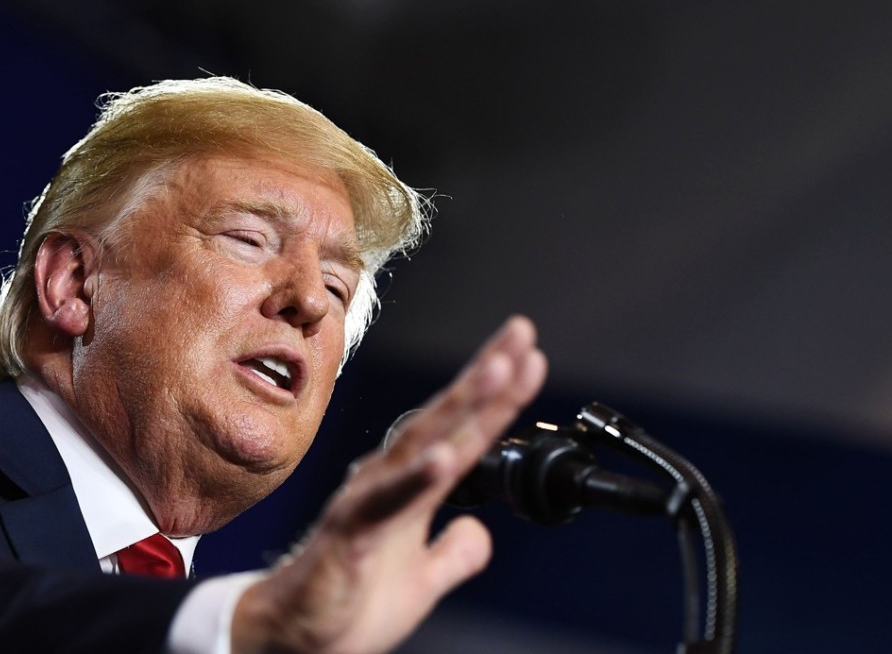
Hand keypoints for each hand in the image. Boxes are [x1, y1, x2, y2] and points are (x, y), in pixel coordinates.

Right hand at [232, 316, 546, 652]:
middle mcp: (389, 481)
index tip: (532, 359)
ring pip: (420, 445)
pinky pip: (385, 504)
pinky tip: (444, 458)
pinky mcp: (350, 535)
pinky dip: (414, 479)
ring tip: (497, 371)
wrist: (293, 643)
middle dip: (486, 376)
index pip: (464, 433)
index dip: (500, 398)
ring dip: (460, 407)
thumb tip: (480, 532)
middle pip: (446, 420)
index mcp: (411, 488)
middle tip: (520, 335)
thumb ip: (453, 552)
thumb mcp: (421, 582)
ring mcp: (368, 502)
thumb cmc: (349, 603)